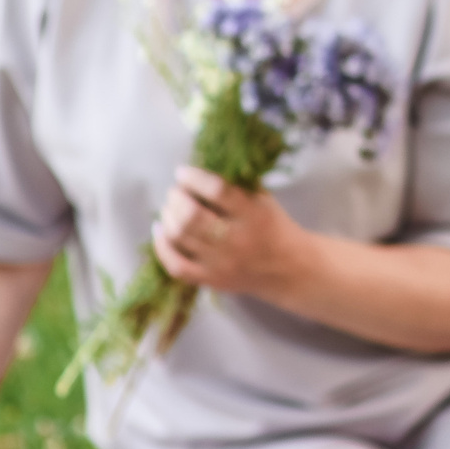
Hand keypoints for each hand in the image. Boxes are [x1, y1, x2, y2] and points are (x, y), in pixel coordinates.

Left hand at [151, 167, 311, 301]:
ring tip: (170, 207)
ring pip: (179, 237)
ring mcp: (222, 263)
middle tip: (176, 191)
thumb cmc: (274, 226)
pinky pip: (176, 265)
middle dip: (175, 198)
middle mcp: (237, 240)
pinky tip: (160, 230)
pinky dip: (161, 246)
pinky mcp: (212, 280)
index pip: (217, 191)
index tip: (183, 172)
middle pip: (190, 216)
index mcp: (254, 215)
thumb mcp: (263, 200)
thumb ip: (235, 184)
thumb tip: (198, 168)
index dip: (193, 178)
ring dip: (167, 216)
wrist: (289, 269)